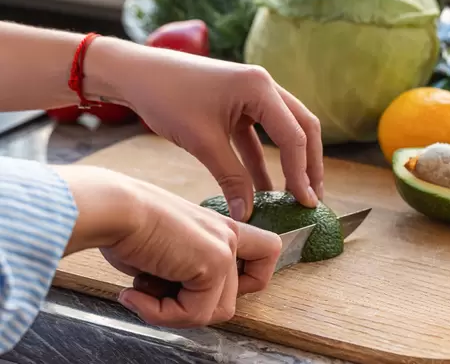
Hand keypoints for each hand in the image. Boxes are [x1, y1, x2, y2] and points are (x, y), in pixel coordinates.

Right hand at [55, 165, 281, 326]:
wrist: (112, 208)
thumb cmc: (126, 225)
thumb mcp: (165, 253)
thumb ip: (185, 276)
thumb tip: (179, 305)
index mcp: (220, 229)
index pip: (264, 255)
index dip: (246, 281)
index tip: (203, 287)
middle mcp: (229, 235)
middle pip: (233, 298)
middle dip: (192, 307)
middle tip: (155, 291)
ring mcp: (225, 248)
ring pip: (217, 312)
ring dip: (175, 313)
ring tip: (142, 291)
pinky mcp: (215, 262)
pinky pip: (194, 313)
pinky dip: (161, 314)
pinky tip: (135, 293)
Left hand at [95, 38, 323, 221]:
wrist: (136, 74)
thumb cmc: (166, 97)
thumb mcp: (203, 142)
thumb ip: (231, 178)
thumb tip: (247, 214)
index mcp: (260, 88)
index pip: (294, 136)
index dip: (302, 173)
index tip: (306, 203)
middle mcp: (263, 86)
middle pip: (302, 128)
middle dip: (310, 164)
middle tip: (313, 197)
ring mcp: (252, 94)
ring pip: (284, 131)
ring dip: (291, 162)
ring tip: (297, 194)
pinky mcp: (238, 105)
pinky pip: (258, 136)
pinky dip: (262, 161)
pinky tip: (264, 188)